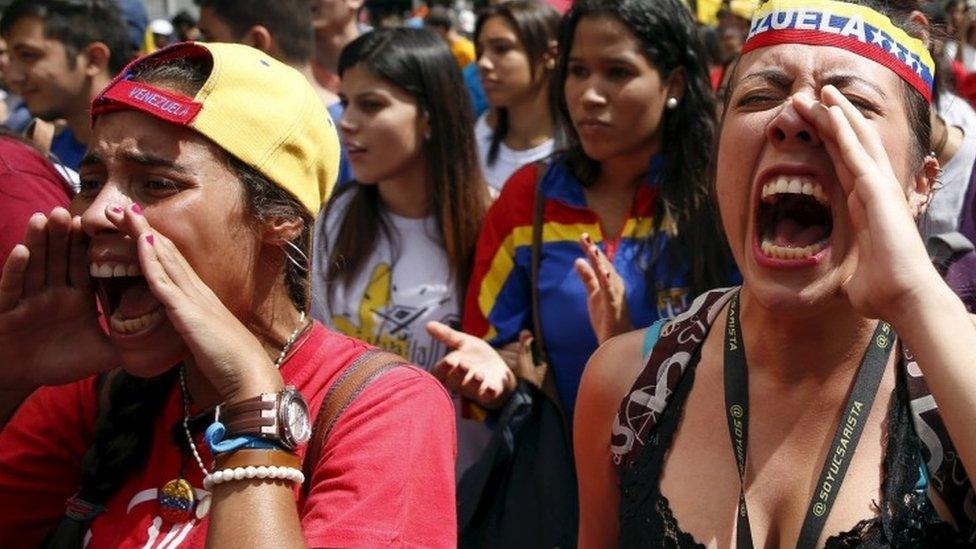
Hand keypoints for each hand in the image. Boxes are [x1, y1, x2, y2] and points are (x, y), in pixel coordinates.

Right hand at [0, 208, 117, 388]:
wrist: (20, 377)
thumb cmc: (57, 362)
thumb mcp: (100, 353)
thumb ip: (129, 343)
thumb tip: (166, 343)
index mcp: (76, 296)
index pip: (87, 265)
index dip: (95, 245)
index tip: (107, 222)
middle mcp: (53, 291)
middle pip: (61, 256)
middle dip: (66, 233)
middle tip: (74, 209)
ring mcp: (30, 297)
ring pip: (36, 262)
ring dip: (40, 240)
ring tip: (46, 216)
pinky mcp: (8, 308)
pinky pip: (12, 285)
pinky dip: (17, 268)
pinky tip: (22, 250)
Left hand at [108, 205, 281, 401]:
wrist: (248, 374)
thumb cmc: (229, 364)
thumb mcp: (206, 341)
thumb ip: (194, 330)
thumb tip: (187, 331)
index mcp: (201, 298)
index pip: (172, 262)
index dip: (152, 242)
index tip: (133, 225)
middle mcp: (197, 290)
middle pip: (165, 252)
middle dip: (141, 228)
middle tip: (118, 207)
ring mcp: (193, 298)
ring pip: (162, 258)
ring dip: (141, 233)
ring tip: (120, 212)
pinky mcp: (187, 311)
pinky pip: (164, 281)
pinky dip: (151, 260)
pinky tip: (140, 242)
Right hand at [427, 321, 516, 408]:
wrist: (499, 370)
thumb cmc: (477, 357)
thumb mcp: (464, 343)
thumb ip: (447, 336)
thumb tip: (428, 324)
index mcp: (451, 370)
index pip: (440, 373)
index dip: (443, 369)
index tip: (449, 361)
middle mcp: (461, 382)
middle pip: (454, 382)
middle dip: (458, 374)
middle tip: (463, 364)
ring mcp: (476, 389)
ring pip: (471, 390)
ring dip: (474, 382)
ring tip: (479, 375)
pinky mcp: (490, 394)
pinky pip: (488, 396)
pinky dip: (490, 393)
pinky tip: (492, 387)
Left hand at [574, 233, 632, 343]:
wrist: (617, 342)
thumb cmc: (607, 317)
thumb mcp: (593, 294)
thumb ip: (587, 277)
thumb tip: (578, 260)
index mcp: (609, 282)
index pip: (600, 263)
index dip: (592, 250)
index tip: (583, 237)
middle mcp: (615, 286)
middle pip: (604, 266)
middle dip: (595, 252)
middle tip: (585, 238)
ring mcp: (616, 297)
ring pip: (608, 277)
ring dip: (601, 264)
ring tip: (593, 251)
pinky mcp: (615, 308)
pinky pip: (611, 294)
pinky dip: (608, 284)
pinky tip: (603, 274)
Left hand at [792, 87, 944, 320]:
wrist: (904, 298)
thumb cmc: (881, 292)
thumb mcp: (851, 275)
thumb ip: (844, 269)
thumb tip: (837, 285)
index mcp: (865, 206)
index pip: (844, 164)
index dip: (829, 141)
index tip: (812, 123)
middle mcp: (873, 191)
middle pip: (850, 144)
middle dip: (830, 119)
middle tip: (809, 96)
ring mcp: (878, 188)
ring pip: (855, 140)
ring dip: (835, 113)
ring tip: (816, 91)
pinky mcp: (877, 191)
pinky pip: (857, 153)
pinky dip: (843, 129)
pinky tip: (830, 110)